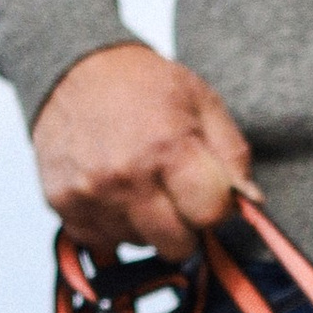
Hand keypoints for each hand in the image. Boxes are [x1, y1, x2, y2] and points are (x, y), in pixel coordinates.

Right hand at [29, 43, 257, 262]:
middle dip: (185, 226)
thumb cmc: (144, 85)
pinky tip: (113, 190)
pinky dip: (112, 224)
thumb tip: (249, 202)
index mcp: (168, 148)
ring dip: (146, 224)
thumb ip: (233, 156)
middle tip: (175, 193)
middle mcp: (126, 177)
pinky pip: (102, 241)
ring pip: (140, 244)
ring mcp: (90, 194)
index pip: (210, 216)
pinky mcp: (62, 203)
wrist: (73, 67)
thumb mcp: (203, 101)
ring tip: (138, 182)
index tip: (207, 192)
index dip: (216, 207)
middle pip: (177, 245)